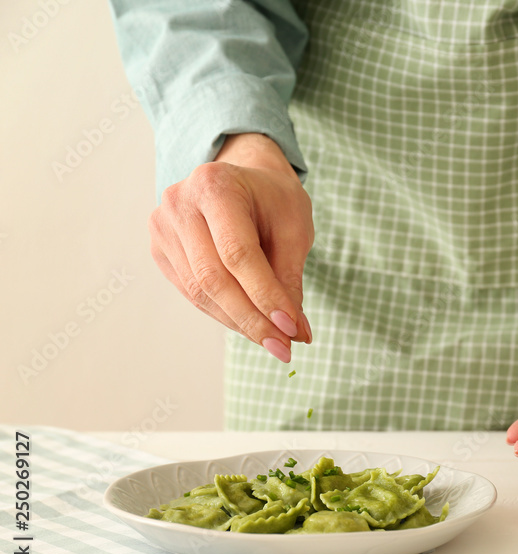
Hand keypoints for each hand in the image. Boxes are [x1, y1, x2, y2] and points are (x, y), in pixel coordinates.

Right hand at [148, 133, 314, 361]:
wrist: (244, 178)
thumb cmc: (274, 200)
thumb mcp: (294, 227)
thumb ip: (290, 276)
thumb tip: (294, 332)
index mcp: (215, 185)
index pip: (238, 253)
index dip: (265, 295)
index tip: (293, 330)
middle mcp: (179, 203)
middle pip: (213, 278)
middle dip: (252, 319)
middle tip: (285, 348)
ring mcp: (162, 227)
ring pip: (200, 292)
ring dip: (239, 323)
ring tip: (274, 340)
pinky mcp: (160, 249)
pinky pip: (192, 293)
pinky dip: (224, 313)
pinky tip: (251, 323)